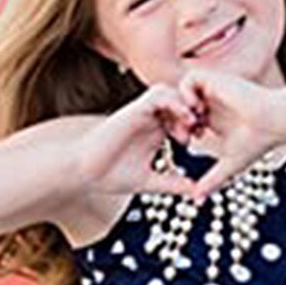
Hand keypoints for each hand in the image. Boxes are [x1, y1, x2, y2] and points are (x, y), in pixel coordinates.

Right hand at [73, 84, 208, 202]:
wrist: (83, 171)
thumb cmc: (109, 176)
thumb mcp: (149, 181)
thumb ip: (171, 184)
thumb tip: (195, 192)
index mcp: (154, 133)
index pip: (181, 118)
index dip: (195, 126)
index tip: (202, 143)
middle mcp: (149, 119)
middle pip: (179, 102)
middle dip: (194, 114)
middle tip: (200, 133)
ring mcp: (141, 112)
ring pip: (171, 92)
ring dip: (185, 105)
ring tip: (191, 125)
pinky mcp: (133, 109)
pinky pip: (159, 94)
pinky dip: (173, 101)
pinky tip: (181, 119)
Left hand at [173, 67, 285, 199]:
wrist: (274, 122)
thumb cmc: (257, 143)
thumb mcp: (229, 165)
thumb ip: (212, 180)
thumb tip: (197, 200)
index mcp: (212, 120)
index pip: (184, 120)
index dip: (178, 130)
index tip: (184, 143)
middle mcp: (210, 104)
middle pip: (179, 104)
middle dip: (175, 118)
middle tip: (182, 134)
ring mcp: (212, 91)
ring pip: (181, 90)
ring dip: (180, 105)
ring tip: (189, 122)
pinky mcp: (216, 80)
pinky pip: (189, 78)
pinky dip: (187, 93)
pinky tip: (196, 110)